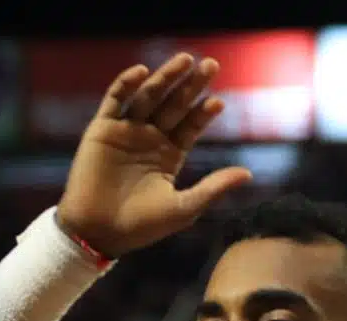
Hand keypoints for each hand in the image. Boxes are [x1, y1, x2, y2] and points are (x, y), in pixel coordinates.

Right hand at [56, 53, 252, 259]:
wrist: (98, 233)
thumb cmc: (142, 227)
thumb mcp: (183, 208)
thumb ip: (213, 188)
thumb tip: (248, 173)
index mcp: (170, 155)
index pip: (191, 125)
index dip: (203, 112)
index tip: (218, 102)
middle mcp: (149, 139)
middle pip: (174, 104)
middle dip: (192, 85)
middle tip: (211, 64)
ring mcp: (126, 132)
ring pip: (149, 96)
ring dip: (166, 77)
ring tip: (185, 60)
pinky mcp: (102, 130)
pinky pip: (115, 100)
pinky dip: (126, 84)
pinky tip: (142, 73)